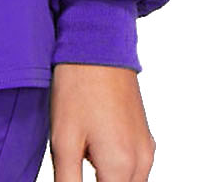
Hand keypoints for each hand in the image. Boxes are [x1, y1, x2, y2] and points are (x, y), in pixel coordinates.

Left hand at [49, 64, 155, 179]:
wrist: (97, 41)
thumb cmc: (78, 86)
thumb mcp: (62, 140)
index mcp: (122, 166)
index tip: (73, 174)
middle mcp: (142, 161)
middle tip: (77, 159)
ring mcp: (146, 147)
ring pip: (130, 181)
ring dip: (109, 178)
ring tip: (84, 149)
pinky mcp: (144, 135)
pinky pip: (134, 166)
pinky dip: (115, 166)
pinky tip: (94, 142)